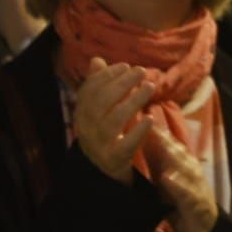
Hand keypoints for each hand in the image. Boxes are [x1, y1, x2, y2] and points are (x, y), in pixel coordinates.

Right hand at [72, 57, 153, 183]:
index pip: (89, 91)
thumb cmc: (105, 132)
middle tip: (141, 71)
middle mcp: (87, 128)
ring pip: (113, 121)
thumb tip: (96, 60)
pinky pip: (124, 145)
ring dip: (132, 101)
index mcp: (82, 114)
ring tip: (150, 87)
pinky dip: (137, 131)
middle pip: (100, 103)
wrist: (103, 171)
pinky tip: (150, 119)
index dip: (106, 76)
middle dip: (121, 84)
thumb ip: (99, 85)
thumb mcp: (99, 110)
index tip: (125, 65)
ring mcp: (99, 145)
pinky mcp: (113, 159)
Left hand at [144, 128, 218, 231]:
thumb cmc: (183, 205)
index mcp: (183, 167)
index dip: (158, 133)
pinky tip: (168, 177)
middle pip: (177, 151)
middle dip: (164, 139)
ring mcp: (195, 185)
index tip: (142, 120)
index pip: (170, 146)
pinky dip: (177, 184)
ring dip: (172, 155)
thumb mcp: (169, 185)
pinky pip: (186, 192)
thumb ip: (159, 167)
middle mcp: (191, 171)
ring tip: (159, 143)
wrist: (204, 230)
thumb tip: (143, 148)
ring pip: (184, 166)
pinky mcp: (196, 202)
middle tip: (148, 124)